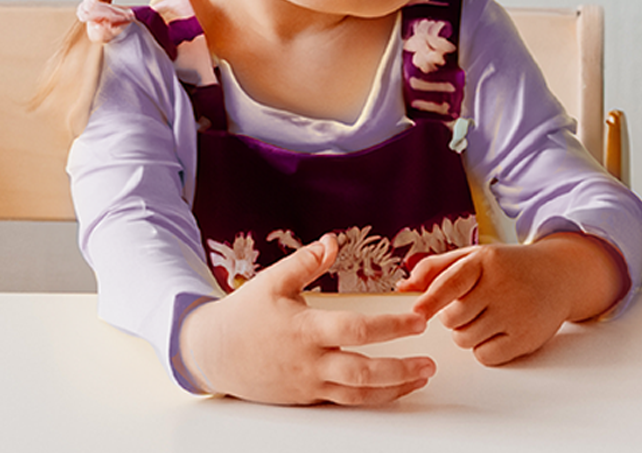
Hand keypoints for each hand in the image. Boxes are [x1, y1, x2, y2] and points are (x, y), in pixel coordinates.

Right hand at [179, 234, 434, 404]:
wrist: (211, 354)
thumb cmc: (244, 314)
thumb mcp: (273, 281)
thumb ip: (306, 262)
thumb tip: (334, 240)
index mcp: (305, 329)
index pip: (355, 330)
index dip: (389, 327)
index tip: (417, 319)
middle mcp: (309, 362)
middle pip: (361, 372)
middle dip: (400, 370)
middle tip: (430, 362)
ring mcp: (308, 384)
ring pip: (357, 394)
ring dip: (393, 388)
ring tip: (423, 376)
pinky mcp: (306, 397)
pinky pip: (345, 401)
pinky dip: (373, 396)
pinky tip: (394, 388)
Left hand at [399, 234, 626, 365]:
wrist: (560, 276)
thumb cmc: (510, 266)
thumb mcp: (475, 256)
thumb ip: (437, 268)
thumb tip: (403, 288)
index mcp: (485, 260)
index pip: (450, 283)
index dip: (430, 301)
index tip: (414, 314)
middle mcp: (501, 285)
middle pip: (452, 319)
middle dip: (453, 316)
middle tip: (472, 304)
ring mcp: (515, 313)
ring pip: (465, 339)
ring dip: (467, 332)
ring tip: (487, 315)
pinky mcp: (525, 338)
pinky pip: (485, 355)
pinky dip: (484, 348)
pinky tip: (498, 330)